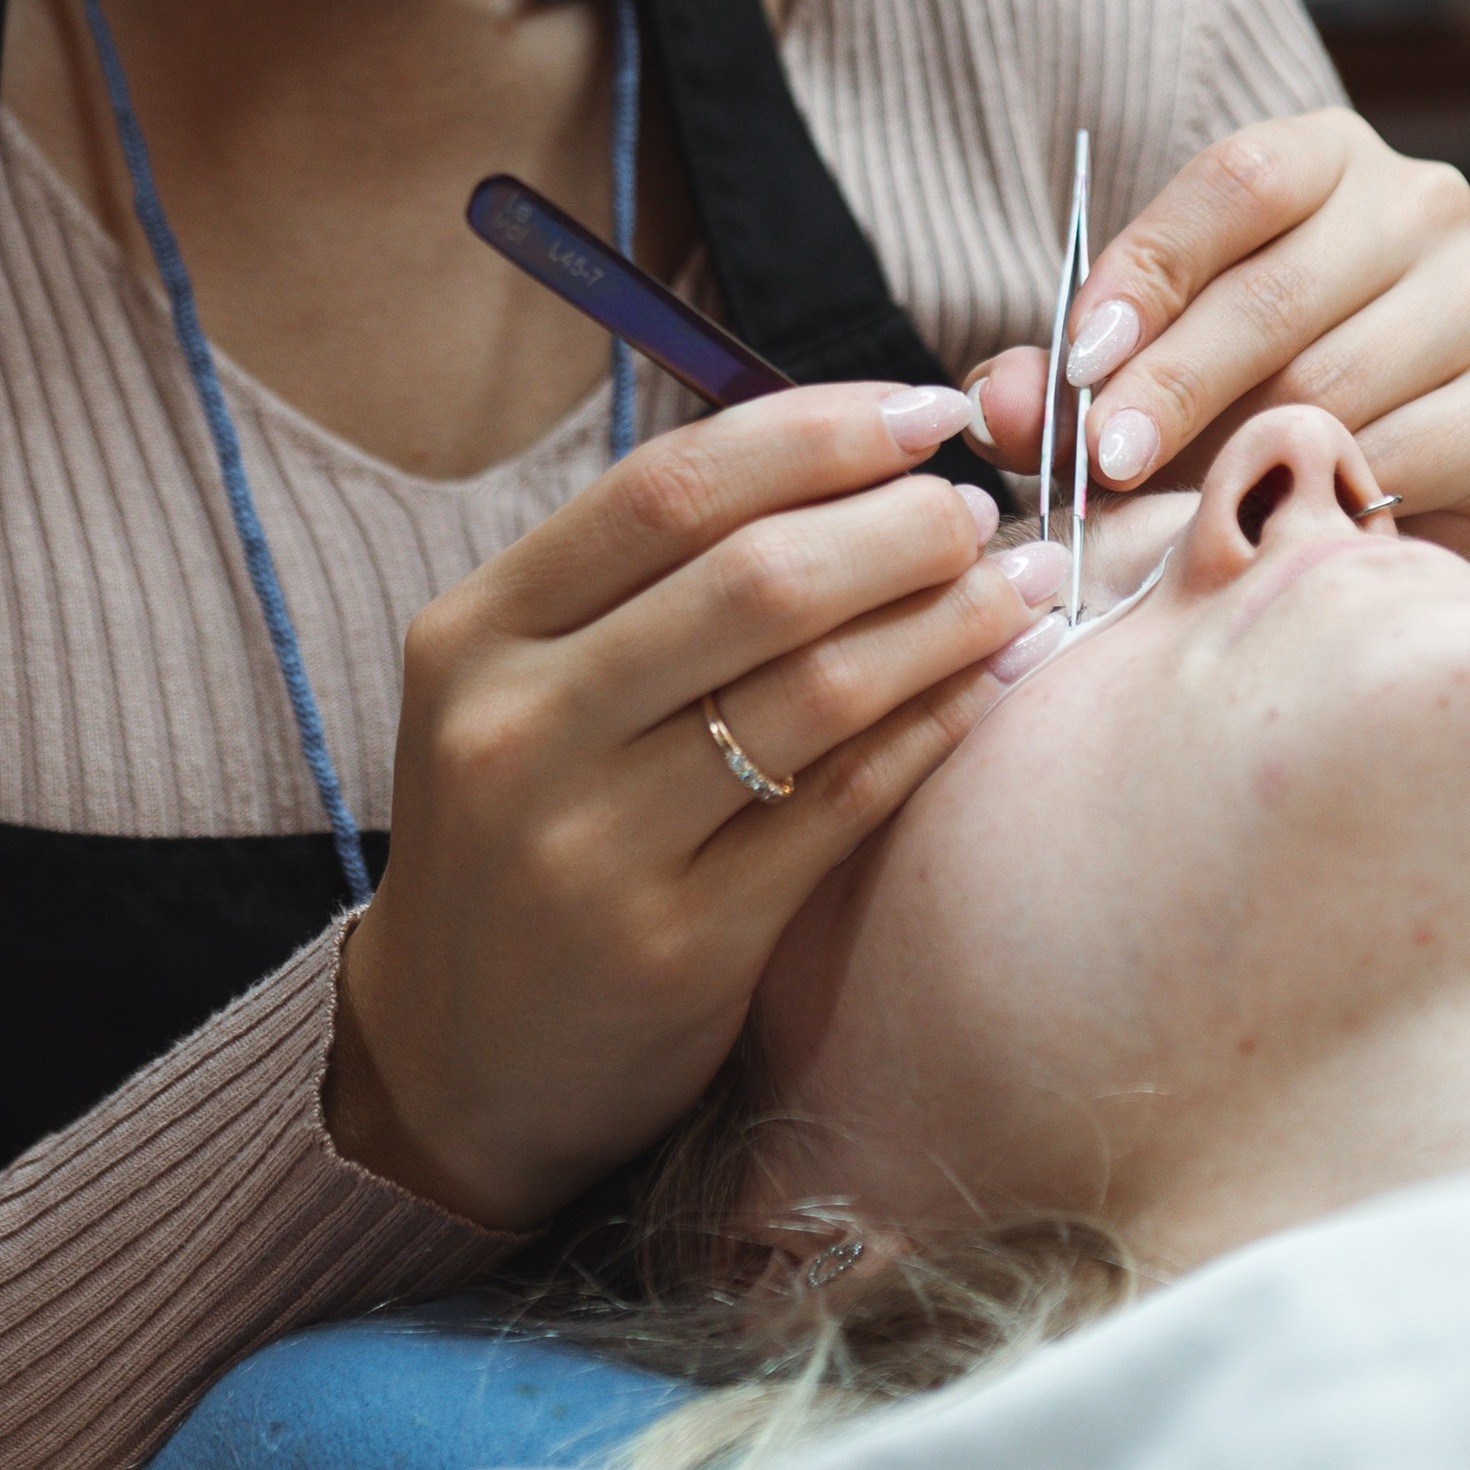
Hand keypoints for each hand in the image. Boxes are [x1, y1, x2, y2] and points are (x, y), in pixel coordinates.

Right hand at [328, 382, 1058, 1227]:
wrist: (450, 1057)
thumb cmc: (525, 831)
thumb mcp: (527, 685)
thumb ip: (647, 578)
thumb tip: (845, 450)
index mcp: (476, 632)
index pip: (668, 488)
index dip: (816, 435)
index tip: (921, 412)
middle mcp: (518, 729)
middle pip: (754, 578)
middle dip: (900, 524)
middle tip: (978, 512)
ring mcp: (591, 846)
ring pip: (813, 689)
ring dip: (946, 620)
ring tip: (1020, 586)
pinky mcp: (674, 947)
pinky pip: (842, 806)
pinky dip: (936, 727)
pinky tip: (992, 685)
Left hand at [969, 111, 1469, 572]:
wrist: (1370, 479)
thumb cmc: (1234, 403)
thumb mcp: (1139, 370)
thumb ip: (1062, 382)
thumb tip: (995, 405)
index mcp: (1324, 156)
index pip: (1235, 186)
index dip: (1148, 274)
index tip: (1080, 363)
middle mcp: (1423, 205)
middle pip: (1279, 293)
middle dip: (1174, 389)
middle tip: (1103, 466)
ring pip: (1339, 381)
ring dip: (1244, 457)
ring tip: (1174, 514)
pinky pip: (1413, 452)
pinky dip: (1332, 495)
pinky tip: (1278, 526)